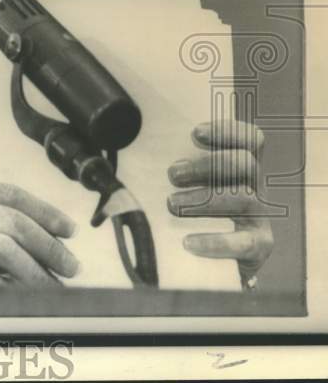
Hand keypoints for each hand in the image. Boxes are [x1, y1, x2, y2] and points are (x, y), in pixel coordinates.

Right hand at [0, 175, 80, 285]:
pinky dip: (16, 286)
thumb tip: (2, 213)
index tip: (65, 227)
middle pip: (13, 219)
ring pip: (8, 245)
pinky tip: (29, 296)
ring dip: (38, 266)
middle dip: (47, 241)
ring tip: (54, 283)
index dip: (41, 209)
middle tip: (69, 262)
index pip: (7, 193)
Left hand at [167, 120, 273, 284]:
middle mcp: (253, 186)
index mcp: (239, 166)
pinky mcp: (258, 245)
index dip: (227, 132)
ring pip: (244, 198)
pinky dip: (215, 242)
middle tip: (173, 174)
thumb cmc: (189, 208)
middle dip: (206, 165)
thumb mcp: (184, 182)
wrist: (210, 259)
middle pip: (245, 164)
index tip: (195, 134)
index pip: (250, 139)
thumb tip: (131, 149)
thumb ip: (171, 165)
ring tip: (172, 205)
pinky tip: (189, 242)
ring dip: (205, 199)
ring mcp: (258, 216)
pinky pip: (245, 243)